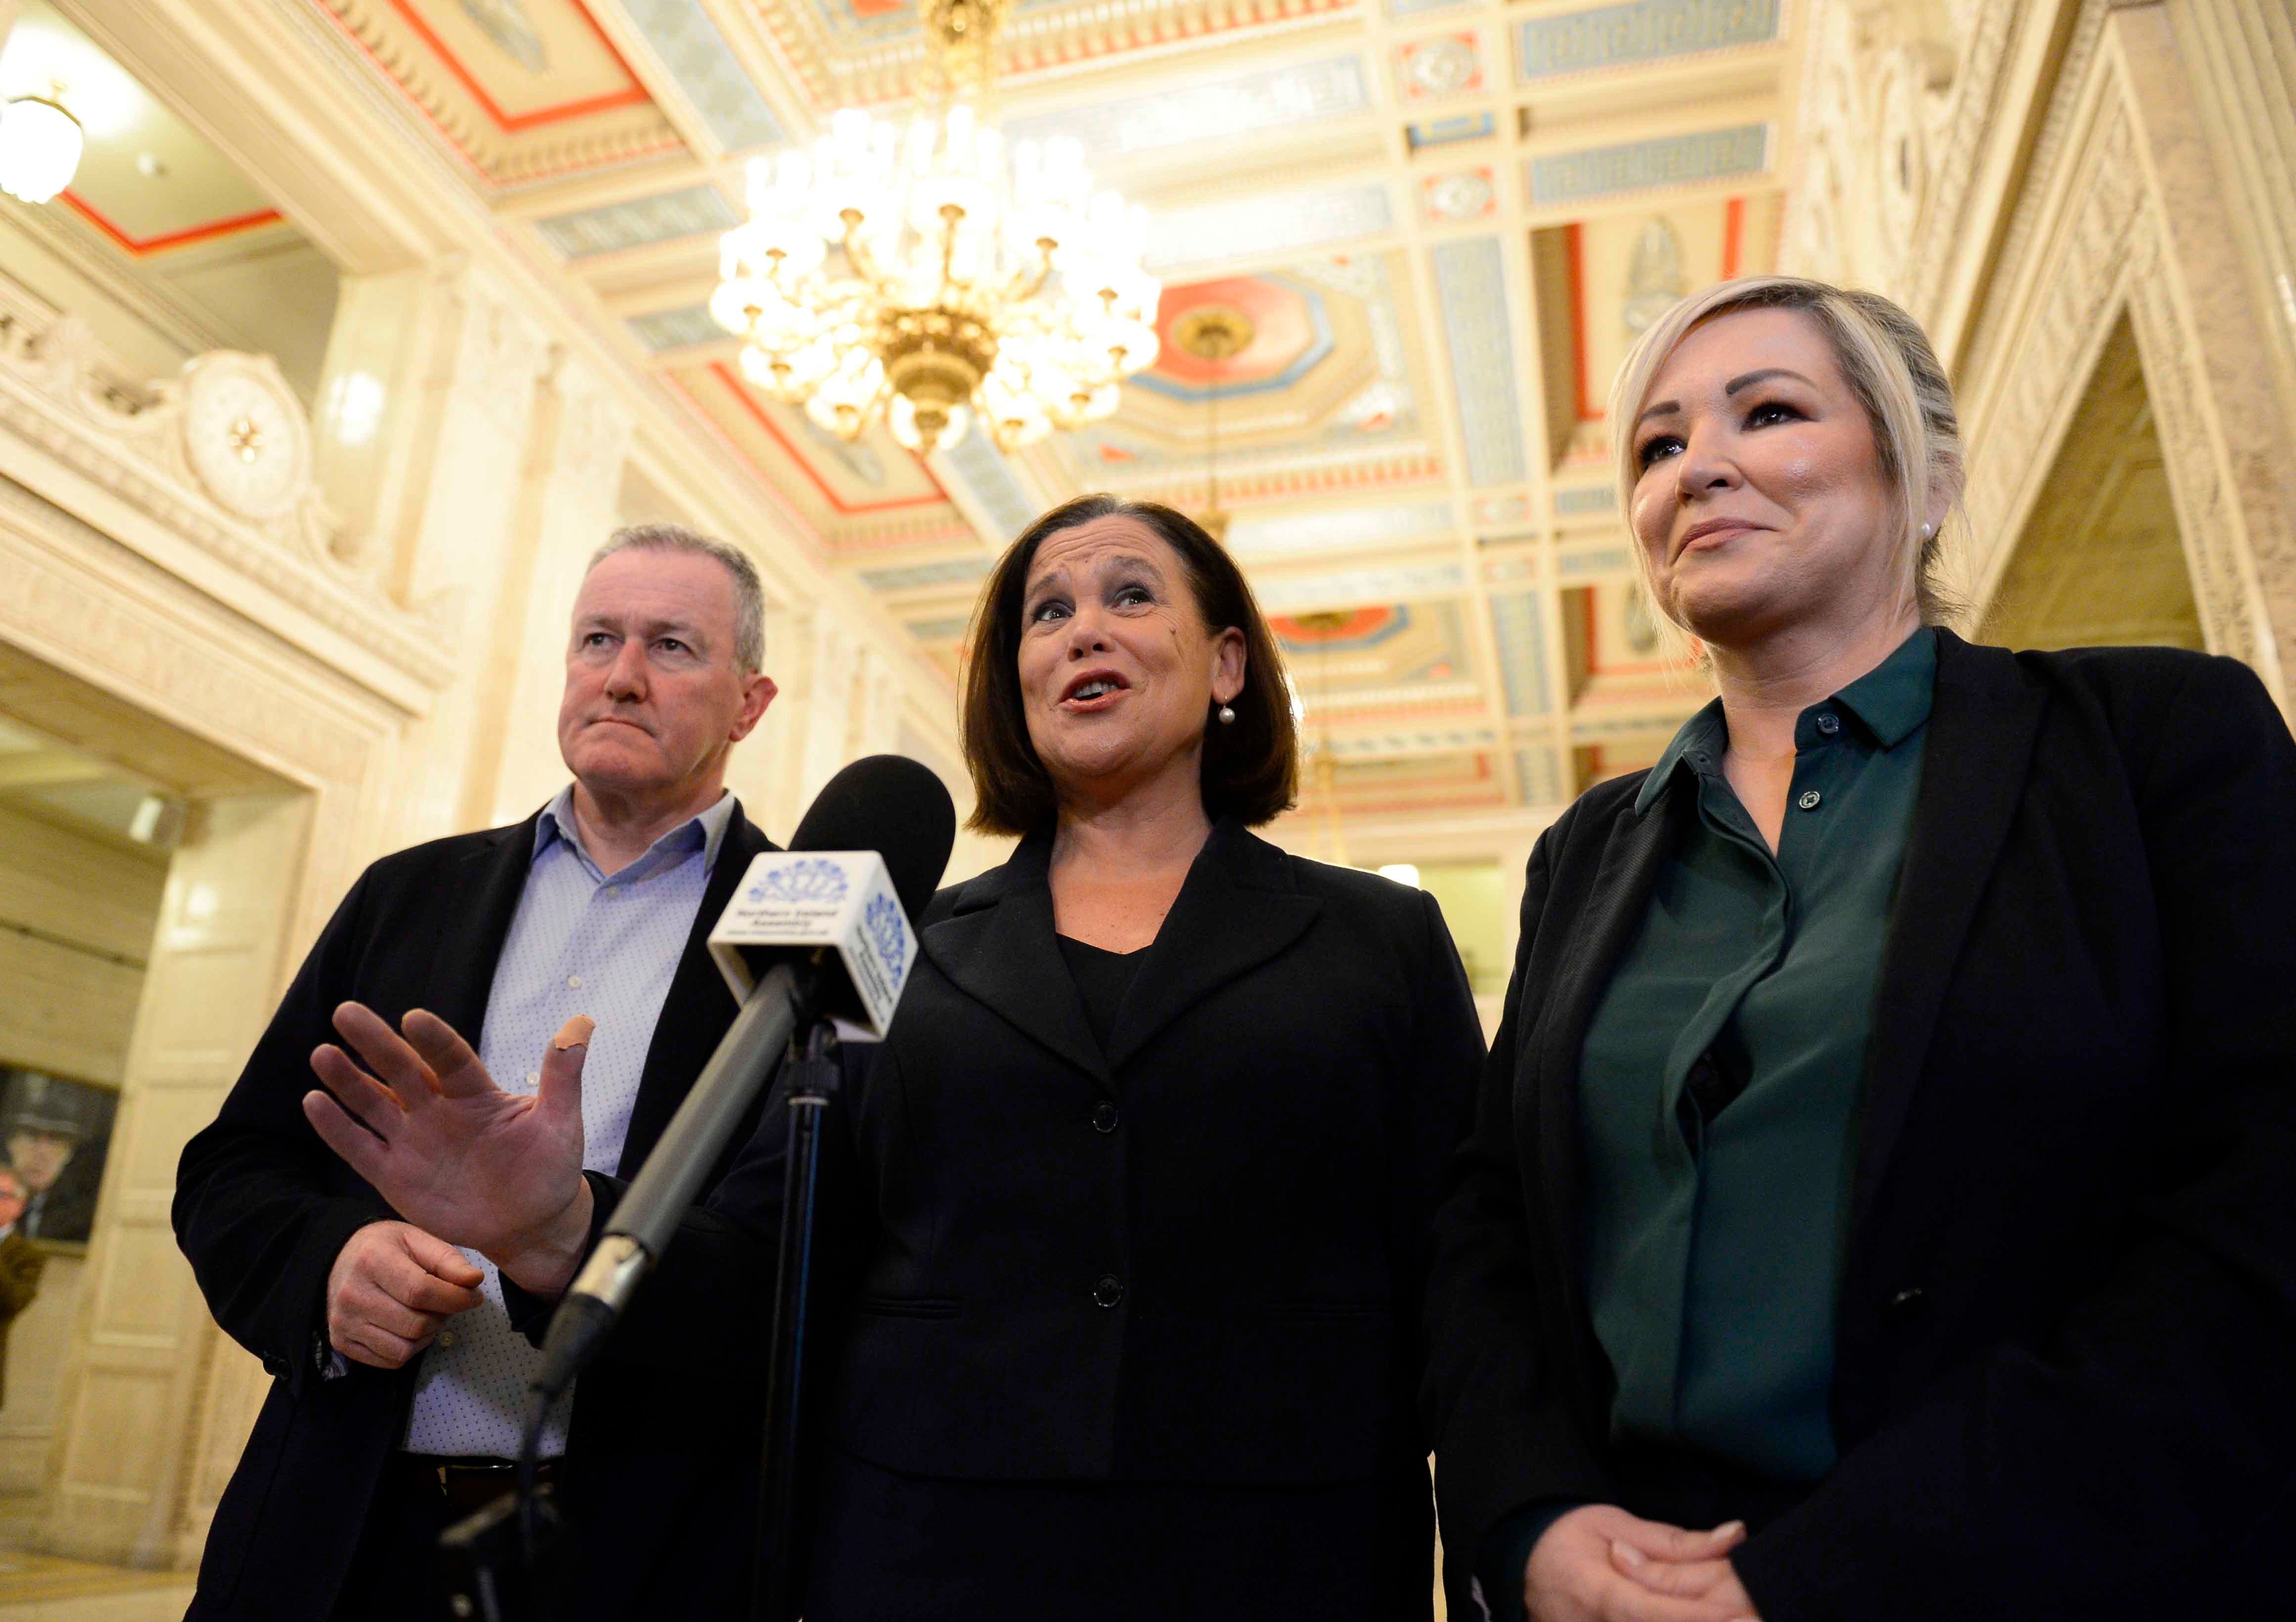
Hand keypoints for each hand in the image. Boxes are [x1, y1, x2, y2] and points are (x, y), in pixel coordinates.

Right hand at [304, 1004, 596, 1293]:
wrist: (531, 1222)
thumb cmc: (548, 1167)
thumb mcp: (561, 1123)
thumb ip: (564, 1076)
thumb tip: (582, 1022)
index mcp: (476, 1093)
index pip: (451, 1059)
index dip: (434, 1040)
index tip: (414, 1018)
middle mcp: (438, 1109)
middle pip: (402, 1070)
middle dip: (376, 1043)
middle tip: (346, 1012)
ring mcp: (413, 1140)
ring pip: (374, 1103)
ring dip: (347, 1079)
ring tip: (321, 1052)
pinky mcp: (395, 1174)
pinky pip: (361, 1148)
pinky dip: (337, 1128)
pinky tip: (314, 1102)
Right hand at [325, 1220, 482, 1368]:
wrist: (341, 1259)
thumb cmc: (386, 1248)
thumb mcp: (418, 1240)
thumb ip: (448, 1260)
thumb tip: (475, 1281)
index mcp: (372, 1260)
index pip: (420, 1291)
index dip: (455, 1298)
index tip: (474, 1297)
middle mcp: (352, 1294)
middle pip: (415, 1324)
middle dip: (442, 1317)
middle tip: (446, 1304)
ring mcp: (343, 1322)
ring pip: (403, 1349)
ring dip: (427, 1336)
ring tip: (427, 1314)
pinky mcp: (341, 1342)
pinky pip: (390, 1361)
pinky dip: (410, 1349)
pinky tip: (409, 1328)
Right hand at [1524, 1504, 1757, 1621]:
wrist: (1523, 1561)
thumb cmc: (1571, 1536)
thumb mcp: (1616, 1524)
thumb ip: (1675, 1543)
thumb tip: (1734, 1536)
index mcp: (1594, 1590)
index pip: (1652, 1612)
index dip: (1699, 1618)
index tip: (1744, 1616)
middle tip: (1755, 1617)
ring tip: (1740, 1617)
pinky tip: (1704, 1618)